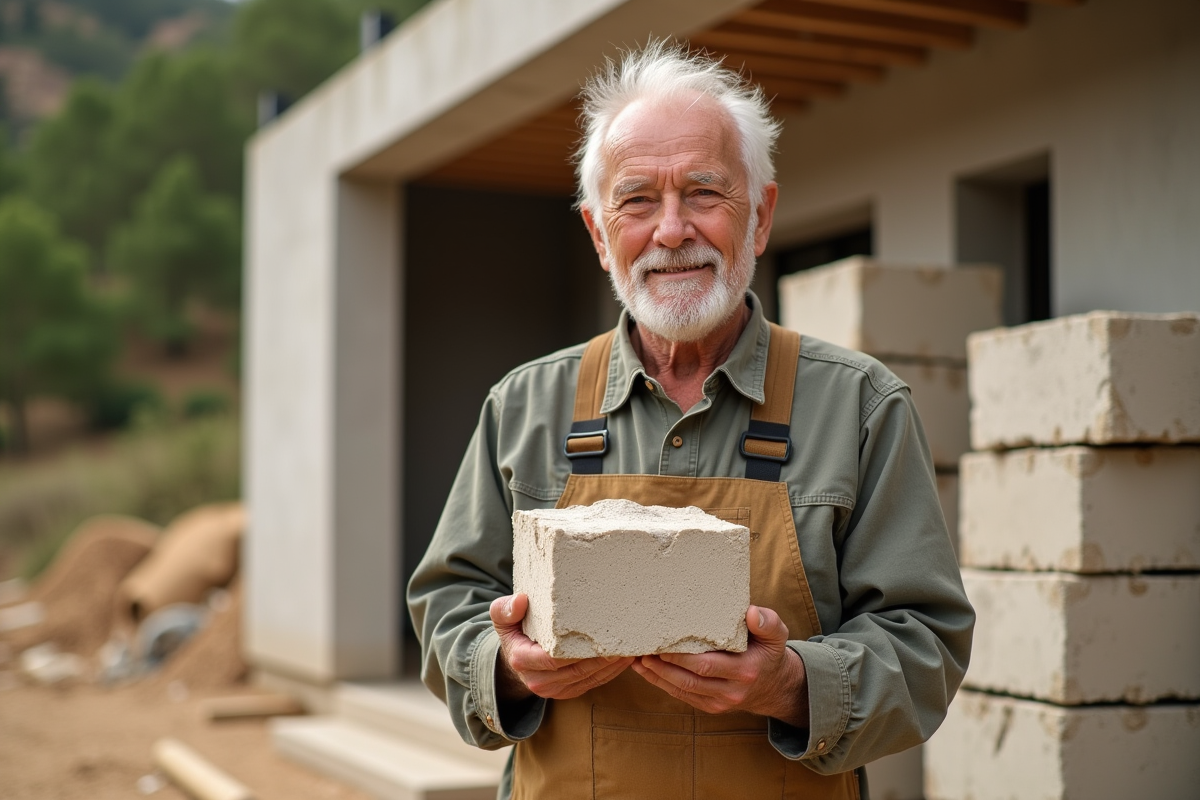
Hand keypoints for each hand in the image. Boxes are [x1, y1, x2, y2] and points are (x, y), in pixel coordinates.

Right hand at [490, 593, 634, 701]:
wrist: (513, 656)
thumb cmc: (513, 630)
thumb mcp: (502, 617)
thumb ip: (506, 609)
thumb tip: (521, 600)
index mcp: (523, 660)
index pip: (555, 659)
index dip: (580, 652)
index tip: (601, 638)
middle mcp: (538, 680)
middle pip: (577, 670)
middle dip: (603, 659)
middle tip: (626, 642)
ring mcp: (554, 690)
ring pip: (588, 679)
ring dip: (611, 667)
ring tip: (631, 649)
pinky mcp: (567, 692)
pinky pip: (592, 684)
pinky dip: (610, 673)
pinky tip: (625, 660)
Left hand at [631, 605, 809, 726]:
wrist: (773, 685)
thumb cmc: (768, 651)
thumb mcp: (776, 634)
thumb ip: (767, 622)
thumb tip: (750, 613)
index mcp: (745, 670)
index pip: (707, 665)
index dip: (681, 656)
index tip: (662, 643)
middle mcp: (731, 691)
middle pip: (689, 680)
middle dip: (663, 665)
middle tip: (642, 648)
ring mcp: (719, 703)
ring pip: (682, 690)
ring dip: (656, 676)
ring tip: (637, 658)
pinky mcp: (710, 707)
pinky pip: (682, 696)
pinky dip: (661, 683)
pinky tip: (645, 670)